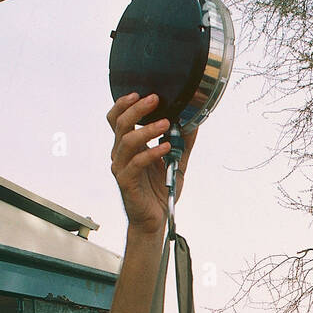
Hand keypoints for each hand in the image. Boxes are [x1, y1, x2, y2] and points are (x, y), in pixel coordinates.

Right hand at [107, 92, 197, 235]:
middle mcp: (121, 154)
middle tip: (155, 99)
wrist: (154, 219)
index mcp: (128, 146)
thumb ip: (182, 142)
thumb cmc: (159, 190)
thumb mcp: (176, 161)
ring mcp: (121, 167)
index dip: (124, 104)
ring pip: (128, 140)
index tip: (140, 92)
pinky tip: (165, 147)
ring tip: (166, 123)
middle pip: (120, 124)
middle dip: (137, 109)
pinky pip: (136, 162)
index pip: (117, 119)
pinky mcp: (126, 182)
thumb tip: (195, 121)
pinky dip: (151, 152)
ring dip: (148, 129)